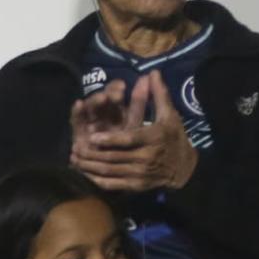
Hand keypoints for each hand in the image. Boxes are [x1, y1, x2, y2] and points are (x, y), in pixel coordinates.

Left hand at [69, 74, 197, 192]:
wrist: (184, 168)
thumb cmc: (174, 137)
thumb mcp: (170, 115)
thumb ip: (159, 94)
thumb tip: (152, 72)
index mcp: (154, 138)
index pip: (128, 140)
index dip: (110, 139)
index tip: (92, 136)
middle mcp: (146, 158)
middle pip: (115, 156)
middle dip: (93, 153)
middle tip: (75, 147)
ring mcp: (140, 174)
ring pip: (111, 171)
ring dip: (91, 166)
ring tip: (75, 158)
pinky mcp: (136, 186)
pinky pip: (114, 185)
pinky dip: (98, 180)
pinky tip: (85, 174)